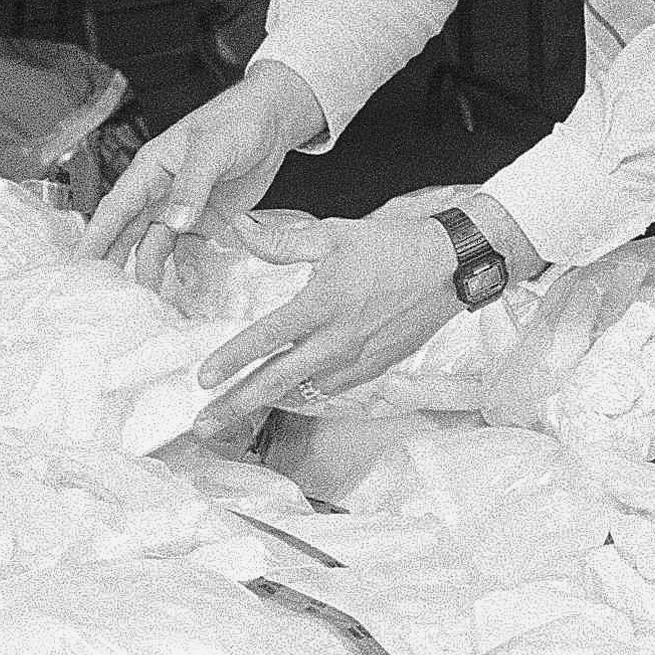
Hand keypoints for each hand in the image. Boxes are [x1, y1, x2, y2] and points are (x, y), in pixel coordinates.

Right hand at [80, 61, 327, 273]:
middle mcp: (160, 191)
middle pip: (128, 233)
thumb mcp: (212, 150)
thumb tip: (173, 222)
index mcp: (150, 169)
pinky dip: (186, 267)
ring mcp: (182, 208)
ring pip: (156, 246)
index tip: (79, 266)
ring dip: (151, 271)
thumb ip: (192, 186)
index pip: (115, 209)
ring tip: (150, 301)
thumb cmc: (237, 121)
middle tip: (105, 296)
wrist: (274, 120)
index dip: (95, 237)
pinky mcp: (206, 220)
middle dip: (115, 263)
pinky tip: (187, 285)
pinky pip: (188, 249)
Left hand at [188, 209, 465, 437]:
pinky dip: (305, 392)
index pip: (266, 339)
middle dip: (236, 406)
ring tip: (236, 414)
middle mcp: (337, 340)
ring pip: (304, 391)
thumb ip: (279, 240)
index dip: (231, 360)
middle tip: (203, 426)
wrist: (451, 266)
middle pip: (277, 382)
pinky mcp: (376, 367)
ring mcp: (358, 359)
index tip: (203, 379)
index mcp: (322, 305)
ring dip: (268, 403)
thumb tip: (239, 228)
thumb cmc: (392, 247)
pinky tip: (289, 392)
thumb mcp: (332, 234)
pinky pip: (331, 388)